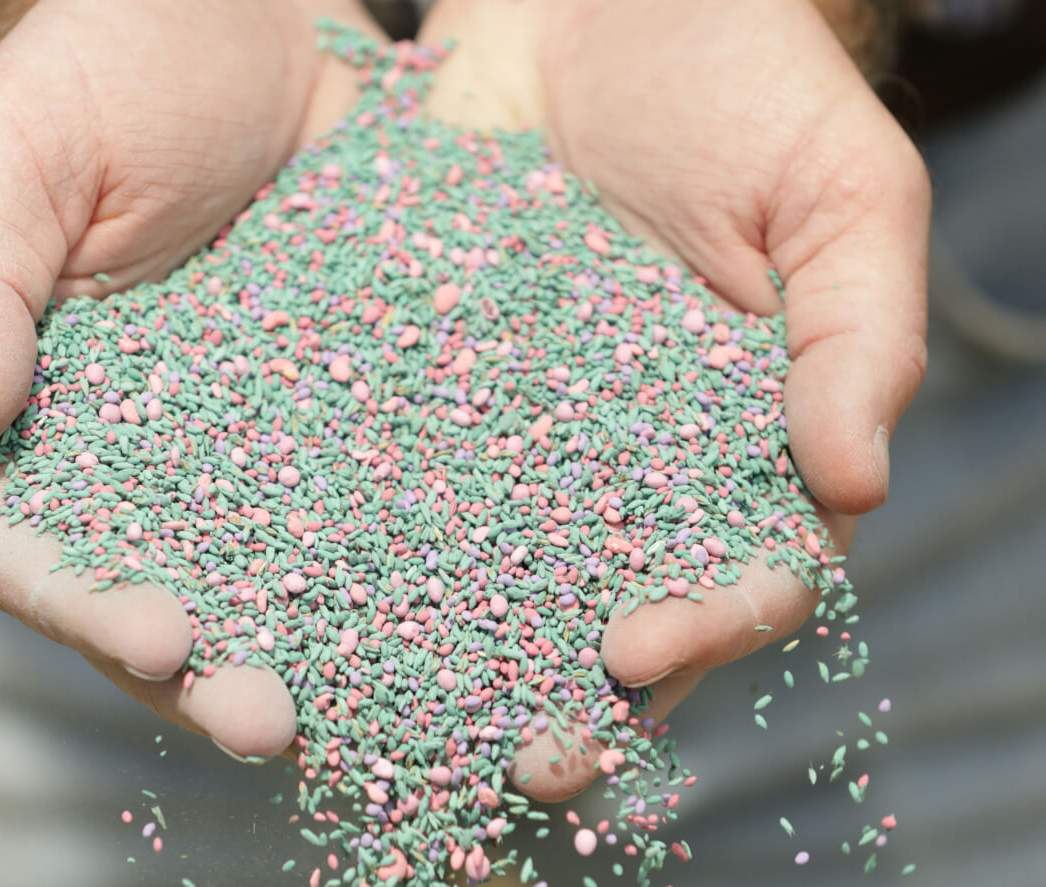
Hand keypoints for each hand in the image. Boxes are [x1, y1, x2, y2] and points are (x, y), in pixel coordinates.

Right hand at [0, 0, 385, 760]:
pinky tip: (459, 601)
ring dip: (313, 646)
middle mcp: (139, 453)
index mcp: (31, 412)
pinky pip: (371, 494)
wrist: (244, 15)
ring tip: (373, 702)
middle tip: (273, 719)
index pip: (28, 543)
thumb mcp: (19, 152)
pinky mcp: (343, 408)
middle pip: (156, 588)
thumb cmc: (108, 62)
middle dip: (207, 669)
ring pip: (270, 570)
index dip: (83, 602)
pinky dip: (405, 559)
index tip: (161, 637)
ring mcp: (247, 441)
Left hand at [417, 0, 928, 799]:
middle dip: (569, 693)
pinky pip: (393, 467)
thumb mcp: (837, 200)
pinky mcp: (427, 383)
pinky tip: (309, 580)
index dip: (701, 629)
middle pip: (607, 605)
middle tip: (519, 761)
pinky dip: (355, 531)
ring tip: (400, 711)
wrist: (605, 3)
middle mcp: (627, 468)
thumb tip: (854, 487)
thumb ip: (858, 341)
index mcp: (741, 448)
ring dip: (451, 656)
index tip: (637, 655)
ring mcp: (523, 435)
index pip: (740, 574)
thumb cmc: (746, 86)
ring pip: (492, 569)